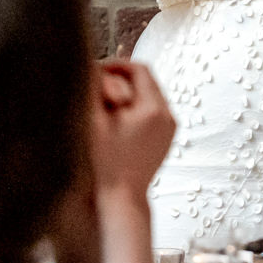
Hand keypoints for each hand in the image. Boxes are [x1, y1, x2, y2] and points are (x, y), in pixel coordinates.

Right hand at [93, 62, 175, 199]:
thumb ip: (93, 87)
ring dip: (129, 93)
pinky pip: (152, 111)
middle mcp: (168, 116)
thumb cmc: (104, 162)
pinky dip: (136, 108)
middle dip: (122, 79)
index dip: (117, 65)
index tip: (97, 71)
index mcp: (153, 109)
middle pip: (147, 81)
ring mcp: (170, 128)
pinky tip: (116, 120)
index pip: (139, 70)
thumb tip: (93, 64)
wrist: (121, 197)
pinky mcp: (167, 138)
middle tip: (98, 86)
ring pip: (150, 95)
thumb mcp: (92, 121)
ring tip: (105, 104)